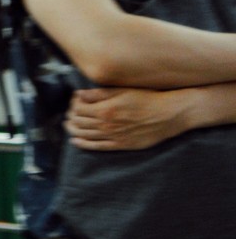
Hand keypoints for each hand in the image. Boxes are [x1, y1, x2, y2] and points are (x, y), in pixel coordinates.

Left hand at [67, 87, 192, 151]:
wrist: (169, 114)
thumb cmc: (147, 99)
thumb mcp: (122, 91)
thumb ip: (98, 94)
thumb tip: (78, 94)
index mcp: (105, 109)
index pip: (79, 108)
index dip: (73, 104)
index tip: (74, 101)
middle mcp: (106, 124)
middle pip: (79, 122)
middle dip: (71, 117)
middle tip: (69, 114)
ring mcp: (113, 136)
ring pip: (85, 135)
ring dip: (73, 130)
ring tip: (69, 125)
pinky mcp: (121, 145)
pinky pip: (97, 147)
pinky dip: (84, 144)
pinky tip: (76, 141)